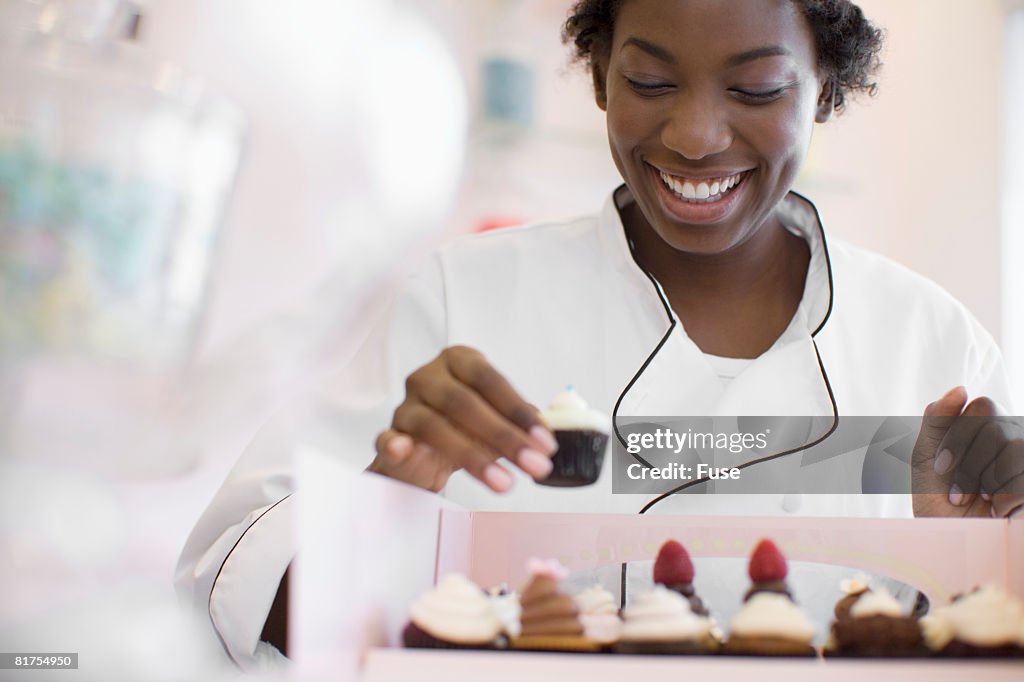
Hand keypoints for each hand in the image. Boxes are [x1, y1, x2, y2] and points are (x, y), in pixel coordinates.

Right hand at [367, 346, 557, 492]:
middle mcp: (429, 377)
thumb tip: (551, 433)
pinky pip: (389, 438)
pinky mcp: (390, 433)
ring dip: (472, 457)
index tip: (546, 443)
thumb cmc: (464, 429)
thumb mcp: (497, 420)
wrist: (422, 455)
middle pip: (464, 403)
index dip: (519, 412)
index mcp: (459, 362)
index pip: (490, 380)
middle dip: (504, 437)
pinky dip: (396, 445)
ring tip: (503, 484)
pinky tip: (404, 452)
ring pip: (435, 426)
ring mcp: (406, 405)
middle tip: (535, 466)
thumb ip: (522, 422)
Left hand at [912, 387, 1023, 517]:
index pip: (983, 405)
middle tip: (957, 492)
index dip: (957, 437)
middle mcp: (1015, 438)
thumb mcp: (926, 455)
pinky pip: (1023, 476)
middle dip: (969, 463)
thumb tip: (961, 388)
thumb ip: (937, 418)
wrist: (952, 540)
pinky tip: (997, 511)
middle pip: (996, 426)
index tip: (941, 468)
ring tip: (979, 501)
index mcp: (987, 427)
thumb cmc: (937, 499)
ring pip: (1015, 448)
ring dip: (986, 481)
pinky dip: (1004, 497)